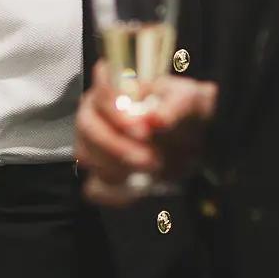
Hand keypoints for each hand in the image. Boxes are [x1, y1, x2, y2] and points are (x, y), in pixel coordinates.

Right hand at [74, 60, 217, 206]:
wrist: (192, 140)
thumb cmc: (185, 110)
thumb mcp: (190, 100)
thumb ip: (174, 106)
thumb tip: (155, 118)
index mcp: (115, 84)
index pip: (100, 91)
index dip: (116, 111)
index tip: (142, 130)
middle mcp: (96, 109)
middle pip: (87, 126)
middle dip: (117, 146)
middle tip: (150, 159)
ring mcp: (93, 141)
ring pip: (86, 155)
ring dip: (118, 168)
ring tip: (151, 169)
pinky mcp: (100, 170)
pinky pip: (93, 186)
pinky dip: (114, 193)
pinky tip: (137, 189)